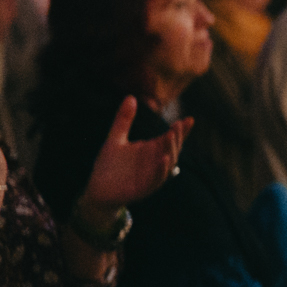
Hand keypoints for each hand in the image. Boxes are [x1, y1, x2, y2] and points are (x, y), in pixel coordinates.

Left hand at [79, 97, 191, 221]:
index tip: (189, 119)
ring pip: (168, 163)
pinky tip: (164, 159)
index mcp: (152, 149)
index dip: (182, 130)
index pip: (170, 138)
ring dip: (171, 150)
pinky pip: (157, 179)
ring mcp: (152, 175)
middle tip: (177, 125)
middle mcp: (155, 162)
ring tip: (170, 136)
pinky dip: (162, 170)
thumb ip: (124, 119)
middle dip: (177, 137)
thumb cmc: (108, 165)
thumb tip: (131, 96)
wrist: (97, 190)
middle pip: (172, 149)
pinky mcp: (145, 188)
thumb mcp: (115, 138)